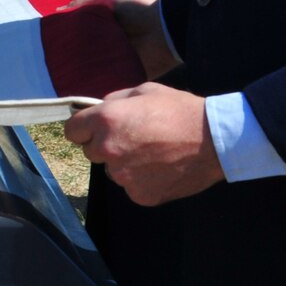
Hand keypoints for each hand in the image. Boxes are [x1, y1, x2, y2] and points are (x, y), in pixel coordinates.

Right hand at [61, 0, 180, 77]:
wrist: (164, 27)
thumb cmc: (136, 7)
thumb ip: (84, 2)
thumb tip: (58, 12)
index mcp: (103, 24)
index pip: (79, 32)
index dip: (65, 36)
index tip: (47, 44)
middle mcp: (107, 43)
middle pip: (83, 51)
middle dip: (69, 56)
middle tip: (50, 65)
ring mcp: (116, 59)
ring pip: (92, 66)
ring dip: (80, 71)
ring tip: (58, 78)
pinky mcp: (125, 74)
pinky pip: (107, 79)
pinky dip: (96, 82)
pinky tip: (78, 86)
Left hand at [63, 82, 223, 204]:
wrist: (214, 140)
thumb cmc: (179, 111)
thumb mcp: (143, 91)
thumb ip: (113, 102)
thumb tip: (95, 110)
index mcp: (106, 120)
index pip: (72, 131)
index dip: (83, 128)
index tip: (94, 128)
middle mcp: (109, 150)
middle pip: (91, 152)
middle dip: (105, 144)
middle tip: (133, 137)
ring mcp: (123, 176)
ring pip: (112, 170)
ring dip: (124, 163)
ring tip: (153, 152)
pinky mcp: (139, 195)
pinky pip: (131, 186)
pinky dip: (141, 179)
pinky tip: (161, 167)